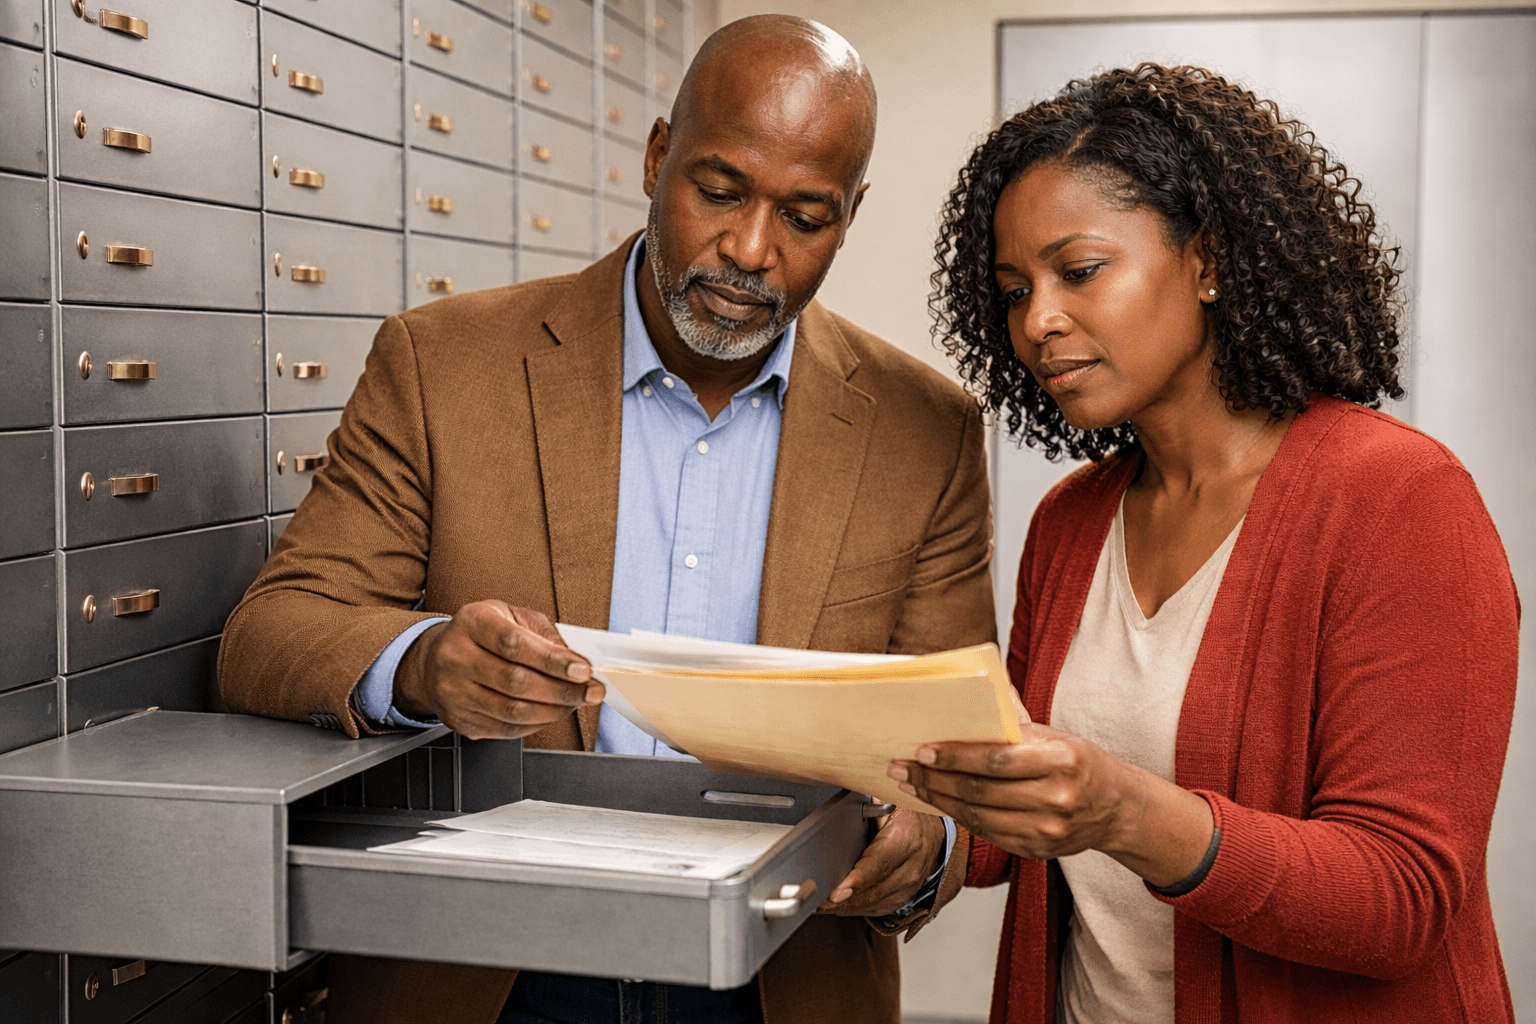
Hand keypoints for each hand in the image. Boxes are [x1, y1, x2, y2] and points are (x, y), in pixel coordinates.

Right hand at [394, 601, 601, 739]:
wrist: (435, 659)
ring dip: (555, 710)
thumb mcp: (510, 616)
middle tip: (591, 691)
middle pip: (515, 682)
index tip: (583, 670)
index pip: (514, 644)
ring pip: (513, 711)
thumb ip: (543, 633)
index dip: (552, 660)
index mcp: (472, 623)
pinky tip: (552, 712)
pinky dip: (537, 724)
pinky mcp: (459, 720)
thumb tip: (576, 657)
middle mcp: (456, 657)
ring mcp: (454, 692)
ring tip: (576, 702)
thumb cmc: (481, 634)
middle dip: (563, 690)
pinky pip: (506, 729)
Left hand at [818, 808, 946, 916]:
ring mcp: (910, 885)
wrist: (932, 831)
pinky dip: (857, 908)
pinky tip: (839, 905)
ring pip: (874, 903)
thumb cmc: (906, 813)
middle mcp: (912, 865)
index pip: (879, 863)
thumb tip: (838, 810)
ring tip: (820, 905)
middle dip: (842, 899)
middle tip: (815, 902)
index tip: (837, 892)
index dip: (857, 879)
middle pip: (874, 890)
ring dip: (846, 906)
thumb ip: (863, 805)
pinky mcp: (905, 897)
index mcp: (906, 837)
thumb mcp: (886, 800)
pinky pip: (879, 908)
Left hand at [888, 722, 1212, 888]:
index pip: (995, 759)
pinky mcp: (1038, 850)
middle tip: (901, 767)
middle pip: (980, 791)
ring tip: (912, 786)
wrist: (1118, 807)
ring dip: (939, 801)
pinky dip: (959, 818)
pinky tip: (940, 804)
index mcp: (1060, 760)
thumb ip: (1014, 718)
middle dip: (933, 779)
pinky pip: (989, 834)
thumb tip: (977, 681)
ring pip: (979, 816)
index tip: (921, 750)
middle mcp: (1055, 798)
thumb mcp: (1055, 734)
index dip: (954, 757)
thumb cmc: (1079, 761)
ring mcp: (1048, 830)